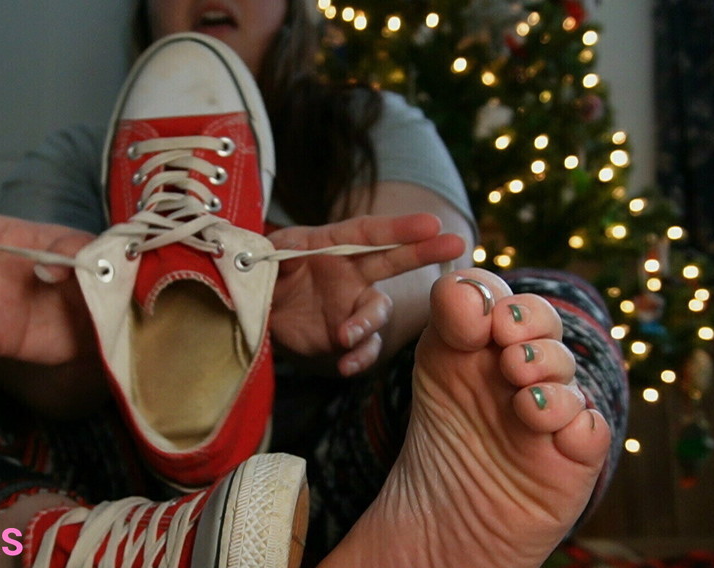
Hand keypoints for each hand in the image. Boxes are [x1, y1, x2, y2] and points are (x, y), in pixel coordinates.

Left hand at [267, 213, 464, 376]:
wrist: (257, 312)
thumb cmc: (265, 273)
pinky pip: (364, 348)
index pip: (370, 232)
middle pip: (394, 259)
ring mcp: (353, 305)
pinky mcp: (347, 337)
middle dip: (424, 252)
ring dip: (367, 322)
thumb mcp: (265, 257)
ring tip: (345, 336)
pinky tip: (346, 365)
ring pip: (377, 311)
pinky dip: (359, 357)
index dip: (400, 228)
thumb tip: (291, 255)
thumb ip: (279, 254)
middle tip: (456, 244)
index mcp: (334, 244)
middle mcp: (352, 271)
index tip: (431, 224)